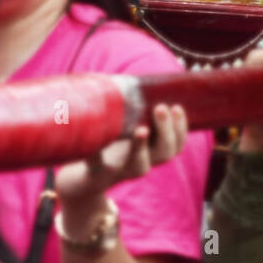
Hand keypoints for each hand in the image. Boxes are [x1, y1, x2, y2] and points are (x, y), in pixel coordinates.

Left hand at [55, 103, 187, 227]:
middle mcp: (140, 163)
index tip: (176, 106)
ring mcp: (120, 170)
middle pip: (165, 153)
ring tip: (141, 129)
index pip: (175, 144)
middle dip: (167, 130)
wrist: (82, 182)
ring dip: (141, 146)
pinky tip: (96, 141)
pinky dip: (96, 154)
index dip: (180, 128)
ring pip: (140, 165)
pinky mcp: (96, 174)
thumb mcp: (124, 130)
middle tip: (161, 107)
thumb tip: (132, 79)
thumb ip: (132, 111)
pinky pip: (97, 165)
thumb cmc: (108, 147)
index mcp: (150, 152)